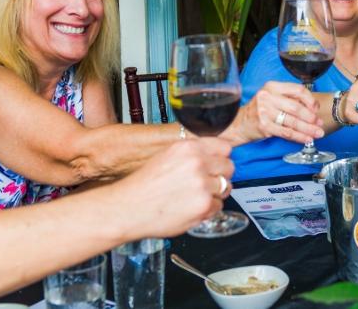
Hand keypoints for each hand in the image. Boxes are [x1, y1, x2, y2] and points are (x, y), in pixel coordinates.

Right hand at [115, 137, 233, 237]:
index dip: (220, 158)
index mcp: (188, 147)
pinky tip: (191, 208)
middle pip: (229, 167)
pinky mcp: (204, 205)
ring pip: (226, 187)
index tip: (217, 164)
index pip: (225, 147)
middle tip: (205, 183)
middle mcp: (197, 163)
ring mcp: (202, 185)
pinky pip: (219, 206)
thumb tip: (216, 156)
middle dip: (220, 176)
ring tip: (195, 197)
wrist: (128, 208)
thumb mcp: (167, 156)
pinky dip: (208, 210)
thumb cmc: (144, 185)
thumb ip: (193, 154)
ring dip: (215, 194)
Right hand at [225, 82, 321, 144]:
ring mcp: (264, 112)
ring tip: (318, 133)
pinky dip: (299, 137)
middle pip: (296, 107)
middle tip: (319, 123)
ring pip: (292, 121)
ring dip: (308, 129)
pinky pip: (286, 132)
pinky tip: (307, 139)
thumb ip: (289, 99)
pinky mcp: (264, 126)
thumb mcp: (272, 98)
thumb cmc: (260, 110)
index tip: (316, 108)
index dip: (310, 99)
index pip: (297, 90)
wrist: (240, 123)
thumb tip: (313, 108)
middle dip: (311, 117)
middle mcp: (267, 97)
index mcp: (272, 86)